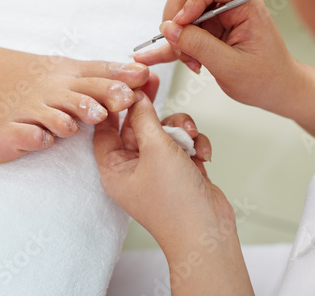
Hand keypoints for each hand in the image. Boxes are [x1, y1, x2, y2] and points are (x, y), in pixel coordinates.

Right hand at [0, 23, 149, 161]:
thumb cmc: (20, 89)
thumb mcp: (56, 77)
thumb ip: (90, 82)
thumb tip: (132, 83)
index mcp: (63, 76)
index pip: (96, 72)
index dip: (120, 74)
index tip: (144, 75)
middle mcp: (49, 91)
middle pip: (82, 91)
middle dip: (105, 93)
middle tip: (126, 97)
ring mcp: (27, 111)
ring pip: (55, 113)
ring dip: (73, 115)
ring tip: (91, 117)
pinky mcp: (6, 132)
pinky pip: (24, 135)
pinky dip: (34, 136)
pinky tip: (41, 138)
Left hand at [93, 78, 252, 294]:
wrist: (208, 232)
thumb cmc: (175, 202)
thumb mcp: (156, 150)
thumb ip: (144, 118)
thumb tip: (137, 97)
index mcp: (115, 169)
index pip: (105, 129)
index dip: (114, 104)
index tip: (124, 82)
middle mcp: (134, 168)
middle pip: (136, 126)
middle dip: (150, 108)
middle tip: (154, 81)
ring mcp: (158, 169)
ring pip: (164, 132)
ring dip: (180, 128)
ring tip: (190, 137)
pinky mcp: (181, 170)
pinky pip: (183, 144)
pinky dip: (195, 144)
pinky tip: (203, 155)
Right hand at [134, 0, 300, 111]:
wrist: (274, 91)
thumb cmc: (266, 78)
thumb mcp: (232, 66)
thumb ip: (200, 45)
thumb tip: (170, 29)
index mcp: (244, 4)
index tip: (184, 23)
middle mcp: (228, 6)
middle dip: (178, 21)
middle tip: (181, 47)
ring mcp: (215, 20)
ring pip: (180, 15)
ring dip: (177, 40)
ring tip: (189, 62)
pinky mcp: (207, 35)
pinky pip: (181, 35)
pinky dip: (168, 47)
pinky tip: (150, 57)